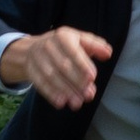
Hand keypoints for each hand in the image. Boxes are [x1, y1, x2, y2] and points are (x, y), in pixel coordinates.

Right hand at [0, 25, 115, 110]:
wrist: (31, 49)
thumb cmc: (63, 45)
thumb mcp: (79, 40)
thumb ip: (95, 45)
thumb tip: (108, 52)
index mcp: (63, 36)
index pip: (74, 52)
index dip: (82, 65)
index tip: (92, 78)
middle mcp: (49, 45)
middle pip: (63, 66)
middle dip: (77, 82)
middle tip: (89, 95)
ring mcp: (38, 58)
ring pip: (52, 76)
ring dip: (65, 91)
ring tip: (77, 103)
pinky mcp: (31, 70)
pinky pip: (40, 83)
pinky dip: (50, 94)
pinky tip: (61, 103)